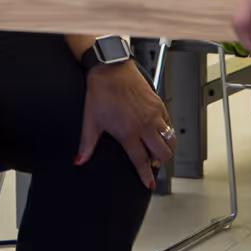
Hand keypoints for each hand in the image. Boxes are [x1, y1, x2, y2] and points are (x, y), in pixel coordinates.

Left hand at [77, 61, 173, 189]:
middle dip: (159, 162)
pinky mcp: (158, 103)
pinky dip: (167, 131)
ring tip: (157, 148)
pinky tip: (158, 130)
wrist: (110, 67)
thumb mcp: (91, 121)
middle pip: (162, 154)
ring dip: (166, 147)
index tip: (148, 182)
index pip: (141, 161)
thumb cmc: (101, 91)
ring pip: (170, 139)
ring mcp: (154, 114)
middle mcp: (144, 125)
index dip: (145, 175)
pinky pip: (169, 123)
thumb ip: (87, 144)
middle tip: (152, 161)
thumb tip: (80, 160)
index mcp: (128, 132)